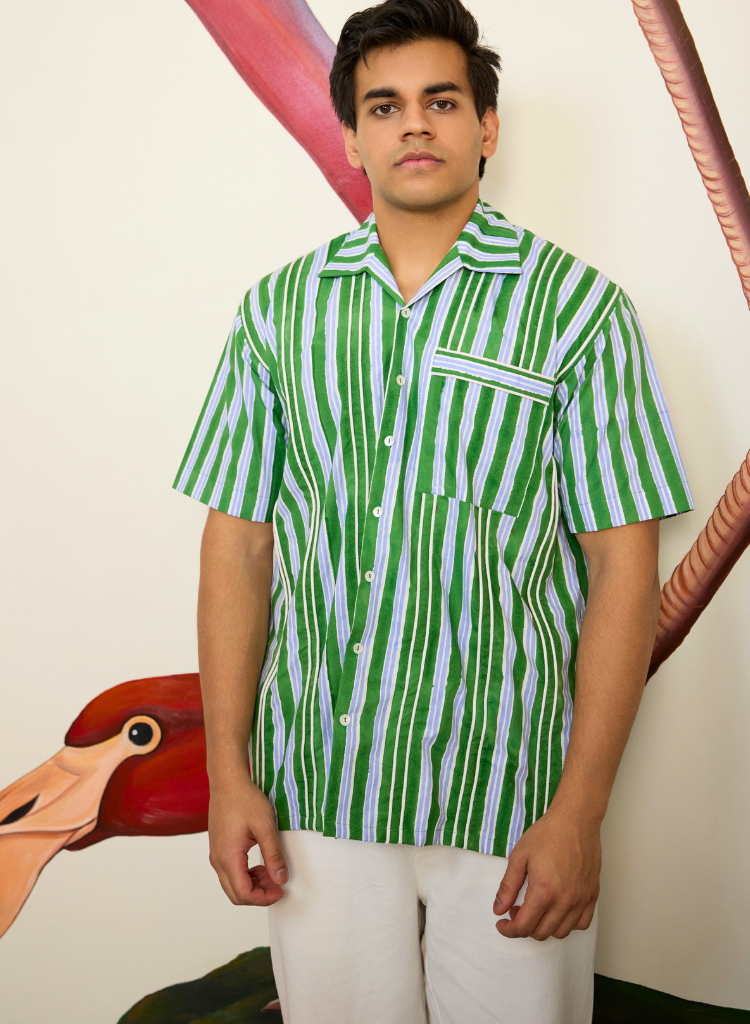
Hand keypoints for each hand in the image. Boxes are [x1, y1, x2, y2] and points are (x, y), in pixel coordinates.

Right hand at [207, 774, 288, 905]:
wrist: (227, 782)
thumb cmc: (245, 800)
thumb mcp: (265, 827)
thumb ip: (273, 855)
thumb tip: (281, 880)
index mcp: (228, 857)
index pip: (244, 893)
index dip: (264, 898)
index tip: (281, 890)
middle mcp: (218, 860)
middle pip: (236, 894)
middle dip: (259, 894)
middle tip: (278, 883)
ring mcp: (216, 855)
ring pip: (232, 884)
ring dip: (253, 885)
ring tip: (272, 871)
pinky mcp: (218, 849)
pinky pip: (230, 872)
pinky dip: (246, 875)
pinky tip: (260, 864)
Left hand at [492, 805, 600, 939]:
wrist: (575, 820)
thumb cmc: (547, 834)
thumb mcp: (519, 856)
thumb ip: (508, 886)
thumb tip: (499, 909)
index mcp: (544, 892)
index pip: (524, 926)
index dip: (509, 929)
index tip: (502, 923)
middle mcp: (565, 901)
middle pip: (541, 933)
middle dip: (524, 926)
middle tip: (516, 910)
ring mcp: (581, 900)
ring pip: (561, 932)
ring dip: (544, 927)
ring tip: (536, 908)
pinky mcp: (593, 895)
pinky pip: (582, 924)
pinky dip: (568, 924)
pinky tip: (558, 909)